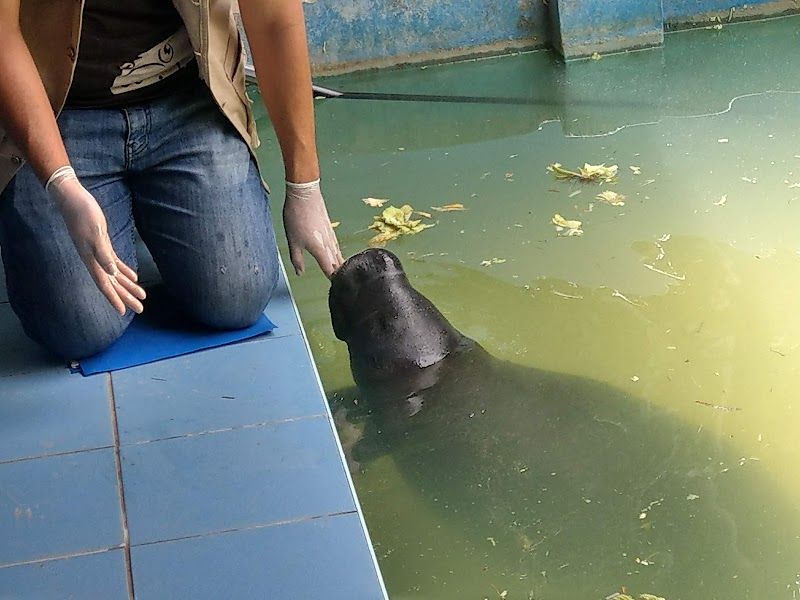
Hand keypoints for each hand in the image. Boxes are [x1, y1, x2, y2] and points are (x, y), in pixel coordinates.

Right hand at [48, 168, 145, 314]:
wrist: (72, 199)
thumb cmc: (83, 213)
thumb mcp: (96, 233)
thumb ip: (103, 254)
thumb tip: (111, 274)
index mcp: (91, 260)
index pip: (105, 284)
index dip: (114, 299)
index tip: (123, 312)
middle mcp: (95, 260)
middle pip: (112, 284)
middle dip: (126, 296)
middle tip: (140, 309)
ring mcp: (98, 252)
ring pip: (115, 275)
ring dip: (127, 286)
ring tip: (141, 296)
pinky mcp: (102, 244)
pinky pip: (114, 262)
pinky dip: (124, 271)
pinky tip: (133, 277)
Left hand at [283, 179, 343, 277]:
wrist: (305, 194)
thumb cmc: (296, 218)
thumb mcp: (293, 242)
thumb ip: (297, 259)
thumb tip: (300, 273)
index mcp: (321, 250)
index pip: (330, 270)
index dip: (334, 280)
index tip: (338, 289)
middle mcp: (329, 244)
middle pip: (337, 263)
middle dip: (340, 274)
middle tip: (343, 285)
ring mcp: (331, 235)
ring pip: (338, 254)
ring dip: (340, 264)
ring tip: (343, 274)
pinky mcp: (330, 228)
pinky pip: (336, 246)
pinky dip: (337, 254)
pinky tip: (336, 255)